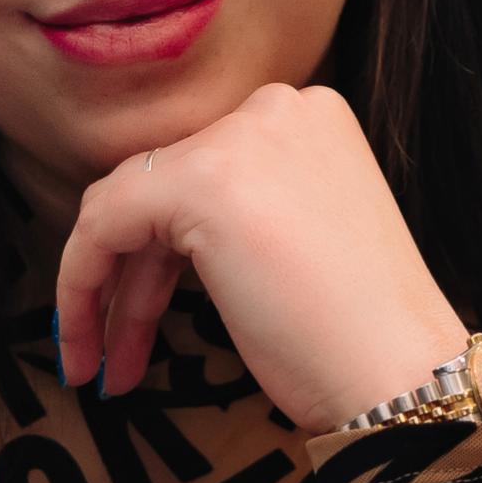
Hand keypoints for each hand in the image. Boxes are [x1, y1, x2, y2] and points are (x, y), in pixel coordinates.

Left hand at [54, 83, 469, 436]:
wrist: (399, 373)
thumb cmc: (356, 338)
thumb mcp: (296, 246)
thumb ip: (238, 219)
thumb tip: (148, 243)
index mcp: (310, 120)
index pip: (200, 172)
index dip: (159, 256)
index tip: (144, 323)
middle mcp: (277, 109)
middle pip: (162, 190)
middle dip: (131, 283)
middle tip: (118, 357)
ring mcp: (240, 138)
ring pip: (128, 206)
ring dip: (107, 295)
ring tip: (101, 370)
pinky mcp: (201, 180)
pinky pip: (103, 224)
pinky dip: (81, 284)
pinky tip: (85, 345)